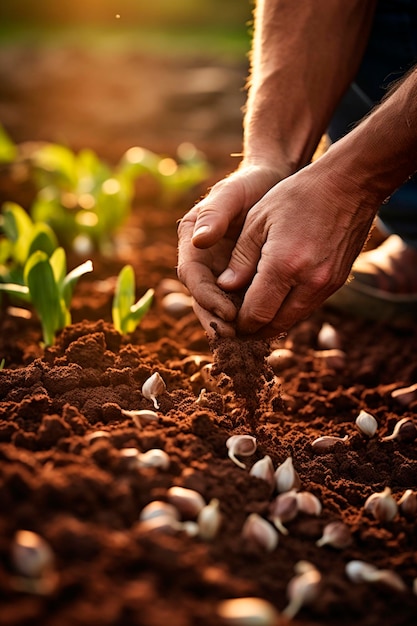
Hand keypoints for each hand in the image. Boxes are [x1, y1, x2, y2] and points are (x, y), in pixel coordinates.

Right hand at [177, 164, 281, 336]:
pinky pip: (241, 301)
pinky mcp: (240, 277)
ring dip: (233, 325)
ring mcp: (221, 270)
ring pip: (220, 304)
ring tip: (252, 341)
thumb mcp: (233, 193)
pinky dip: (250, 315)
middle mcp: (203, 260)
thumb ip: (215, 213)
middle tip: (238, 338)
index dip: (207, 298)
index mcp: (192, 241)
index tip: (228, 313)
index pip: (192, 277)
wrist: (273, 183)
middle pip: (202, 298)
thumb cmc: (250, 184)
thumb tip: (199, 240)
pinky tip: (267, 327)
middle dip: (217, 320)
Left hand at [216, 159, 376, 337]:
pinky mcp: (336, 283)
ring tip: (252, 315)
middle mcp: (309, 281)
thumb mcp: (257, 220)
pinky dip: (288, 310)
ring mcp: (326, 285)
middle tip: (236, 325)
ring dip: (271, 322)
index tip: (226, 321)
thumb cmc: (297, 196)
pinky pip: (307, 308)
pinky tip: (275, 300)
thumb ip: (240, 258)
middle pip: (275, 325)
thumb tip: (225, 288)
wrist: (350, 185)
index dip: (239, 323)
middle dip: (253, 330)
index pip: (256, 313)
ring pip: (292, 320)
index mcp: (284, 264)